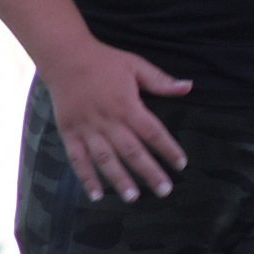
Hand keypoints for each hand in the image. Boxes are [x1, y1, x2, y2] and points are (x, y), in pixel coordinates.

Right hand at [45, 40, 190, 201]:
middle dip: (150, 172)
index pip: (153, 132)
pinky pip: (78, 159)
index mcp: (127, 105)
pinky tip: (96, 195)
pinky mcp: (70, 133)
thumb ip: (161, 81)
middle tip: (165, 191)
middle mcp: (108, 120)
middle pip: (132, 151)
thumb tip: (188, 87)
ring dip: (119, 179)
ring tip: (133, 197)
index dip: (168, 149)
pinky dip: (86, 178)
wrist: (65, 56)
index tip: (181, 164)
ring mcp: (87, 129)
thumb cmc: (104, 61)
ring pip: (106, 159)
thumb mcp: (135, 65)